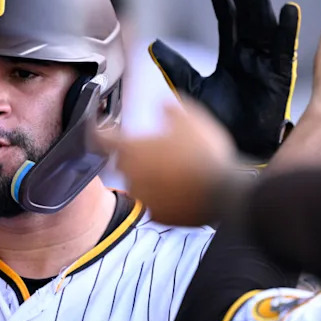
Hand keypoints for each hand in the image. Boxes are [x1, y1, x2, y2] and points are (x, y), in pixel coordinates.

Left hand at [96, 99, 239, 225]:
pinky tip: (180, 192)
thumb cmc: (204, 153)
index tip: (96, 129)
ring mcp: (143, 198)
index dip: (96, 132)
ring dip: (149, 178)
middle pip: (123, 162)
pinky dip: (163, 198)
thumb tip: (161, 104)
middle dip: (134, 156)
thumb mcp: (191, 119)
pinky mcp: (157, 216)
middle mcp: (131, 175)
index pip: (101, 139)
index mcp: (133, 149)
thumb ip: (170, 110)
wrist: (224, 193)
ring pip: (139, 184)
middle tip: (156, 152)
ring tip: (173, 173)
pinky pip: (155, 204)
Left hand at [150, 0, 299, 160]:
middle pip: (247, 19)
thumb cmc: (217, 124)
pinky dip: (288, 30)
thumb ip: (176, 66)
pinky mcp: (281, 77)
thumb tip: (153, 45)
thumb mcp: (191, 90)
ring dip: (262, 5)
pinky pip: (286, 50)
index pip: (225, 21)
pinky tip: (289, 9)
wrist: (234, 152)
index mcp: (230, 57)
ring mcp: (267, 65)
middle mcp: (250, 56)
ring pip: (265, 28)